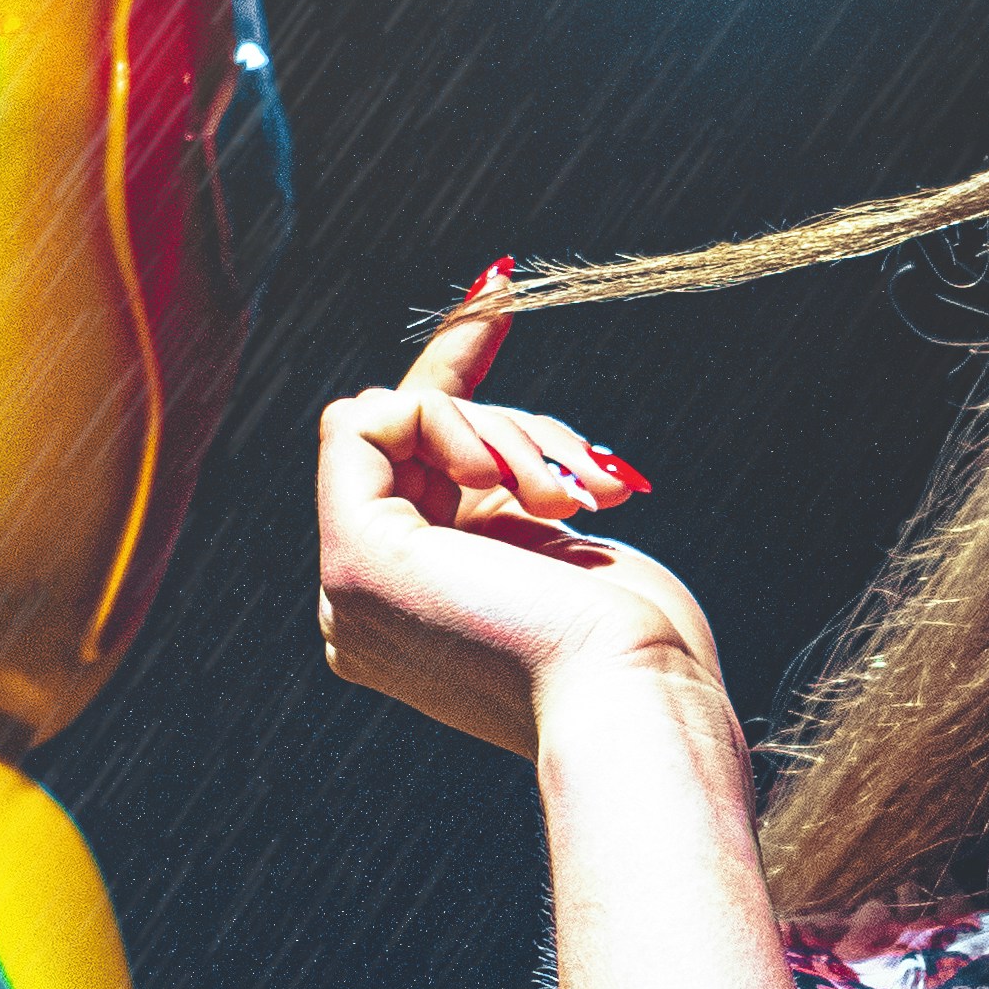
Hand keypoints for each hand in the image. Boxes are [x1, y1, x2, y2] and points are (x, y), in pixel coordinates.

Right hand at [314, 292, 741, 788]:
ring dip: (503, 432)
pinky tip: (507, 481)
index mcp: (417, 612)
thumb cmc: (636, 644)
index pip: (408, 465)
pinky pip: (366, 420)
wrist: (636, 698)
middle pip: (410, 440)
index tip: (500, 291)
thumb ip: (503, 498)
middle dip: (510, 425)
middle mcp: (366, 609)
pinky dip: (447, 419)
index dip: (452, 373)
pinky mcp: (353, 559)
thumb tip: (491, 439)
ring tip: (572, 497)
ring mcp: (351, 591)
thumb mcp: (561, 544)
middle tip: (585, 482)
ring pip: (396, 423)